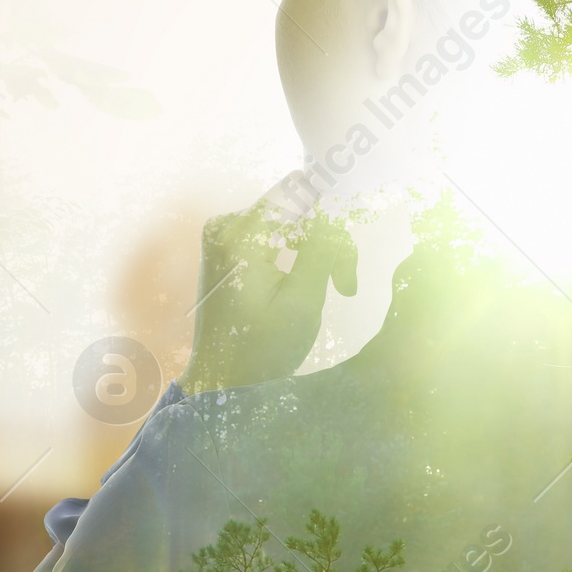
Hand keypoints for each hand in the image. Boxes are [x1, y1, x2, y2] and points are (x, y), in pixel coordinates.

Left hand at [178, 179, 356, 393]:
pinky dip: (297, 253)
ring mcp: (223, 235)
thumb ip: (322, 245)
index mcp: (240, 235)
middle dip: (327, 240)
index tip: (348, 251)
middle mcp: (225, 225)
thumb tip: (334, 203)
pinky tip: (312, 281)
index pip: (297, 191)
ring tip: (337, 287)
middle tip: (346, 284)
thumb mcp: (304, 299)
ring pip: (289, 221)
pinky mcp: (228, 247)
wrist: (222, 380)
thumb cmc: (263, 348)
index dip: (331, 211)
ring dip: (316, 249)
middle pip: (294, 207)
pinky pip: (274, 234)